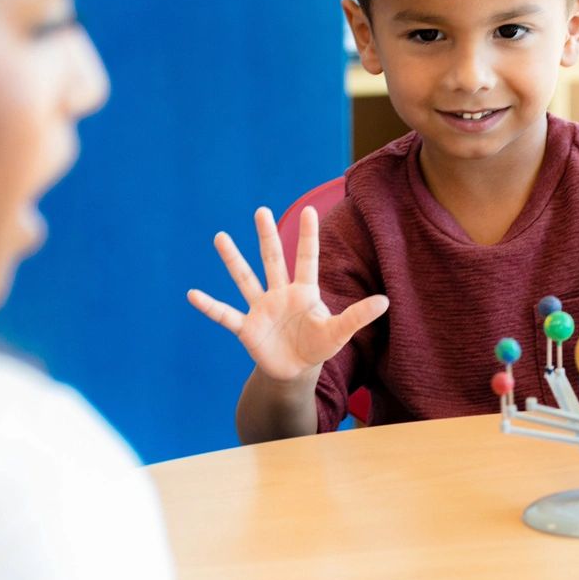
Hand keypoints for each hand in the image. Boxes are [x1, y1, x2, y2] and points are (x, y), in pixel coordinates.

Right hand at [188, 207, 388, 383]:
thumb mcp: (339, 332)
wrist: (296, 370)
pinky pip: (225, 314)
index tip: (309, 209)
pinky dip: (210, 306)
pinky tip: (193, 294)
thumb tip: (386, 301)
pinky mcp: (247, 327)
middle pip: (273, 259)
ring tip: (220, 237)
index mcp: (304, 292)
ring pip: (245, 279)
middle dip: (266, 236)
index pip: (306, 258)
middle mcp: (280, 294)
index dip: (307, 236)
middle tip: (261, 210)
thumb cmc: (319, 346)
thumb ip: (358, 316)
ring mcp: (261, 308)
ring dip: (233, 260)